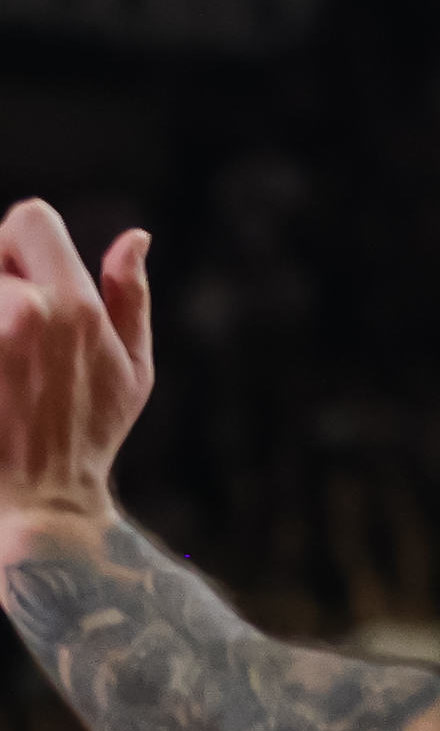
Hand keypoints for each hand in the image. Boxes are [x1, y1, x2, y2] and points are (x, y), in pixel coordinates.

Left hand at [0, 204, 151, 562]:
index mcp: (72, 304)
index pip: (28, 220)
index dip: (24, 242)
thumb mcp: (132, 369)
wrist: (36, 510)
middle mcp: (20, 317)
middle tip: (11, 332)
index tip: (26, 277)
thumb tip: (134, 238)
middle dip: (0, 282)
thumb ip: (131, 296)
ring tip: (4, 361)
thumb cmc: (87, 438)